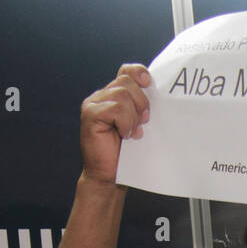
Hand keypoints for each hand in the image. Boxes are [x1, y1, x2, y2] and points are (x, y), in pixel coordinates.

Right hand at [79, 63, 151, 185]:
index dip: (139, 73)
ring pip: (122, 95)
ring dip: (132, 116)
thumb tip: (156, 92)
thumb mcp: (139, 123)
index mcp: (113, 95)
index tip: (149, 84)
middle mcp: (101, 96)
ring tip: (131, 132)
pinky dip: (125, 122)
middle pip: (127, 82)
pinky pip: (116, 108)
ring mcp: (93, 104)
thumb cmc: (125, 152)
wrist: (110, 175)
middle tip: (142, 123)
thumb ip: (142, 106)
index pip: (126, 71)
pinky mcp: (90, 114)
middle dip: (141, 102)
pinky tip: (123, 135)